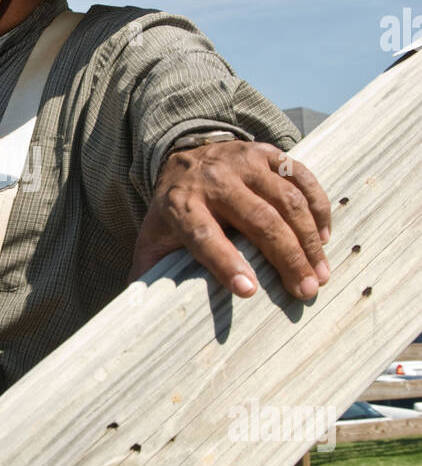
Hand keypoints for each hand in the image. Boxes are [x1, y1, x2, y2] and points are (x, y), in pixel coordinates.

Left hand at [129, 141, 331, 299]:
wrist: (183, 155)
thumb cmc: (174, 210)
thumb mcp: (153, 238)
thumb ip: (148, 272)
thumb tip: (141, 313)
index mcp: (181, 205)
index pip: (204, 235)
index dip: (225, 263)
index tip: (248, 291)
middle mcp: (213, 180)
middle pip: (257, 220)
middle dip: (286, 258)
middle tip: (306, 291)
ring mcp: (243, 162)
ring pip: (286, 200)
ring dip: (309, 239)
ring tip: (320, 273)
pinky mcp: (267, 152)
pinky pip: (302, 177)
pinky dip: (318, 207)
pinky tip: (325, 237)